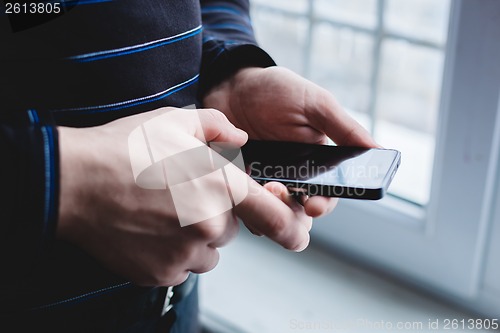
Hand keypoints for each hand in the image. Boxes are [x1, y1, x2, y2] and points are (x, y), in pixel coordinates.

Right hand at [57, 107, 311, 285]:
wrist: (75, 182)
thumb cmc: (125, 149)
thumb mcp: (175, 121)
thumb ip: (218, 126)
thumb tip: (241, 138)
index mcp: (220, 187)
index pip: (273, 214)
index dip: (289, 224)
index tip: (297, 233)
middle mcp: (210, 226)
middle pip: (231, 228)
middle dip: (216, 214)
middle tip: (183, 195)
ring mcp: (185, 254)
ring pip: (208, 250)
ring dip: (195, 236)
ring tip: (163, 212)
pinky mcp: (162, 273)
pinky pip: (182, 266)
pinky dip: (173, 252)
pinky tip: (149, 229)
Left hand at [203, 66, 377, 216]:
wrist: (231, 86)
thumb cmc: (277, 91)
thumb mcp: (315, 103)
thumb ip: (344, 128)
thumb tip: (378, 150)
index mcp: (317, 162)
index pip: (327, 194)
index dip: (323, 204)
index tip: (313, 206)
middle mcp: (292, 177)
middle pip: (298, 211)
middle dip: (291, 211)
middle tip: (278, 193)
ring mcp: (263, 182)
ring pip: (270, 213)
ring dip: (266, 210)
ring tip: (258, 188)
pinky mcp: (238, 183)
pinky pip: (241, 205)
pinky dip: (240, 205)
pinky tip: (236, 192)